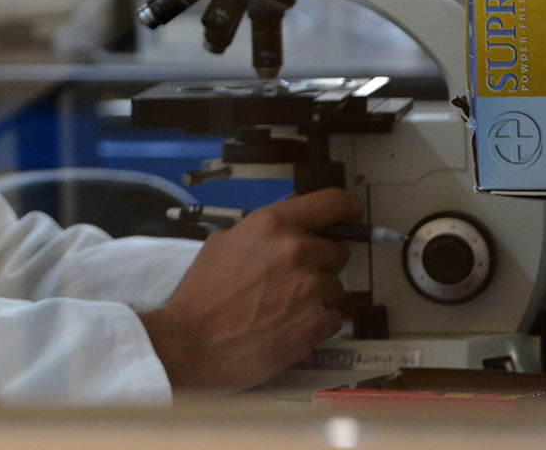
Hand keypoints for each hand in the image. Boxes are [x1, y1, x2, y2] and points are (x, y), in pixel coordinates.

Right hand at [138, 187, 361, 393]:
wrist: (192, 342)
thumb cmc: (202, 296)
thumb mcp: (224, 243)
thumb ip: (263, 231)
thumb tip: (289, 224)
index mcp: (273, 224)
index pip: (333, 203)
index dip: (348, 209)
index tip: (352, 216)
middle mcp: (296, 250)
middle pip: (339, 251)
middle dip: (321, 263)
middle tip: (293, 279)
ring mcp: (309, 287)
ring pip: (337, 287)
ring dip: (318, 296)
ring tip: (284, 307)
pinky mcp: (315, 322)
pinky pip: (334, 318)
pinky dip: (317, 323)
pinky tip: (289, 325)